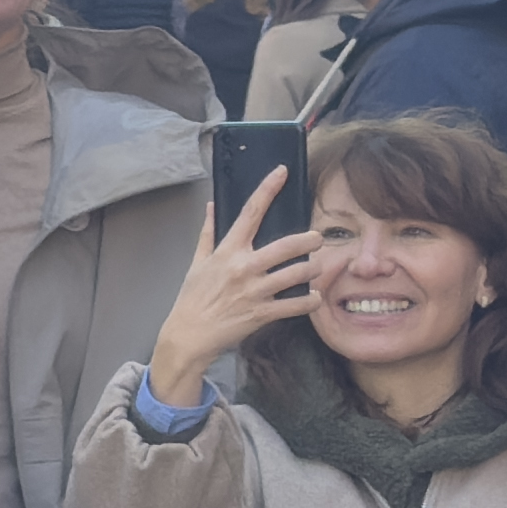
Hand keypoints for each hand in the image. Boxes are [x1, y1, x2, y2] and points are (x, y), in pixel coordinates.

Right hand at [142, 167, 321, 391]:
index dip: (267, 189)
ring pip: (296, 274)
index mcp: (228, 251)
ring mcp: (254, 291)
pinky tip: (315, 296)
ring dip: (313, 269)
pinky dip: (310, 300)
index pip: (250, 212)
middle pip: (286, 245)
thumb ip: (208, 233)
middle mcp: (243, 267)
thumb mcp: (197, 262)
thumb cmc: (192, 298)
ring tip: (318, 268)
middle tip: (317, 238)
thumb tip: (212, 207)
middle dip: (309, 240)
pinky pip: (295, 305)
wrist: (188, 335)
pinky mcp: (262, 313)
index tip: (282, 172)